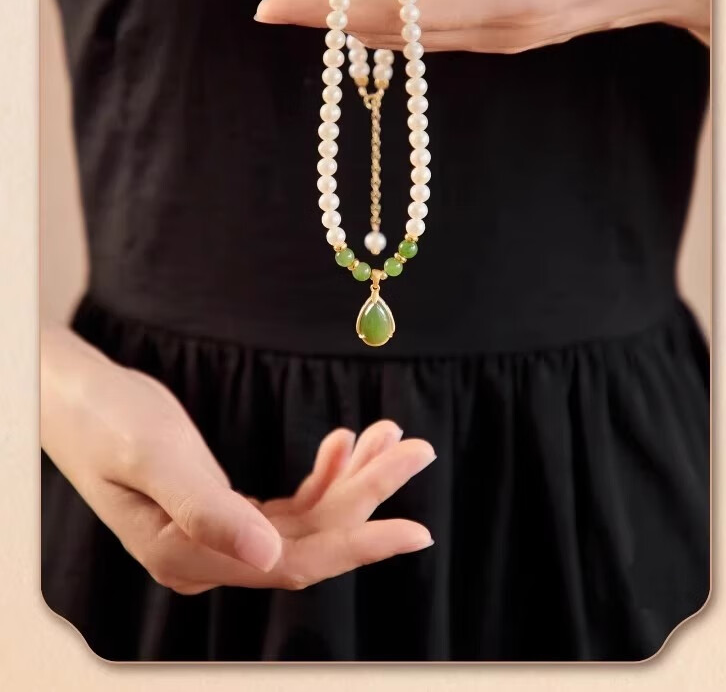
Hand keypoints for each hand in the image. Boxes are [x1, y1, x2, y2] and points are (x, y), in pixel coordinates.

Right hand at [42, 327, 434, 594]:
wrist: (76, 396)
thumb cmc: (107, 419)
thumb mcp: (155, 456)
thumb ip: (208, 509)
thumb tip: (269, 555)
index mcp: (189, 556)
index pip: (295, 563)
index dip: (360, 545)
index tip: (416, 526)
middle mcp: (207, 556)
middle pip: (311, 538)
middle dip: (368, 495)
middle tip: (415, 447)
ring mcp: (217, 535)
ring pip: (305, 519)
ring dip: (350, 479)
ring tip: (388, 434)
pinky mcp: (221, 509)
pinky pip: (288, 504)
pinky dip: (322, 474)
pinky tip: (342, 443)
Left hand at [235, 0, 708, 50]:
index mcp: (518, 0)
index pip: (405, 13)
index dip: (332, 7)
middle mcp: (499, 27)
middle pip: (389, 29)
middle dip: (314, 3)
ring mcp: (499, 30)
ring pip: (401, 30)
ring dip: (334, 7)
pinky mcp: (500, 19)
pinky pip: (423, 25)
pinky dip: (374, 11)